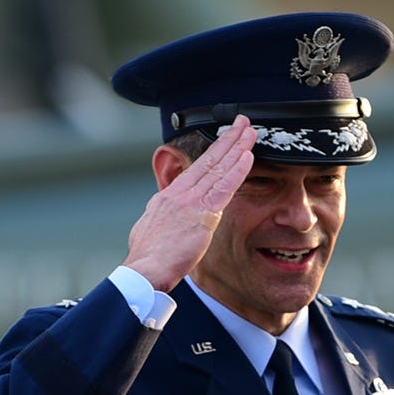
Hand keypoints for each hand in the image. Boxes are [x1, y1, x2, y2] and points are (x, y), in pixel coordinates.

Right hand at [124, 115, 256, 292]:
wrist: (143, 272)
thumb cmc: (147, 260)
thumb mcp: (151, 231)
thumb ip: (165, 221)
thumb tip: (169, 220)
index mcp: (167, 197)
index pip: (195, 170)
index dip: (212, 152)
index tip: (224, 139)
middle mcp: (178, 194)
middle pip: (207, 161)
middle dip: (226, 139)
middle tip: (241, 122)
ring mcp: (190, 202)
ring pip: (217, 168)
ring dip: (236, 147)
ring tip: (250, 131)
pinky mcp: (201, 215)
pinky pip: (223, 188)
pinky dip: (236, 170)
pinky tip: (247, 156)